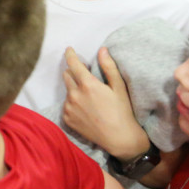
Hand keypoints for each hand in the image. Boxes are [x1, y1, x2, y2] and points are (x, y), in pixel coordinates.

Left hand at [62, 46, 148, 160]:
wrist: (119, 138)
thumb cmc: (122, 111)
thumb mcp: (119, 87)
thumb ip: (109, 67)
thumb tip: (102, 49)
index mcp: (87, 85)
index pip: (73, 64)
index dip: (70, 54)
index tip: (69, 49)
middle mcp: (74, 95)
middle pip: (67, 75)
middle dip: (74, 72)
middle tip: (85, 76)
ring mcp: (68, 108)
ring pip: (67, 91)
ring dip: (74, 89)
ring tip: (89, 98)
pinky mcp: (67, 119)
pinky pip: (66, 105)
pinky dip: (73, 103)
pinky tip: (86, 109)